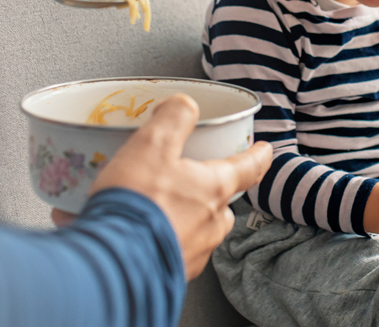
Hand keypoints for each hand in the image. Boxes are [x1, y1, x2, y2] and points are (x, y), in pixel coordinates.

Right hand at [56, 94, 272, 279]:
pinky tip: (136, 234)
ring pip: (197, 229)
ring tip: (153, 209)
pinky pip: (172, 250)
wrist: (114, 261)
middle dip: (210, 192)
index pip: (248, 168)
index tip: (264, 150)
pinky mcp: (171, 273)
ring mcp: (193, 252)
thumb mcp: (152, 144)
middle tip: (190, 180)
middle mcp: (211, 224)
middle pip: (221, 203)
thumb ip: (173, 119)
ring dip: (182, 217)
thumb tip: (185, 104)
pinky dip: (160, 239)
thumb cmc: (137, 203)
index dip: (258, 156)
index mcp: (213, 189)